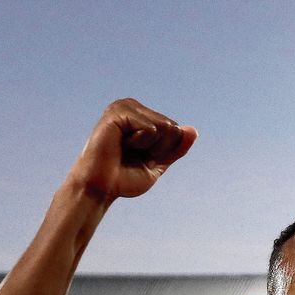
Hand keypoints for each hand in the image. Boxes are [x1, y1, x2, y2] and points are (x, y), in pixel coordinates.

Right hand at [65, 99, 196, 201]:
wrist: (100, 188)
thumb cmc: (124, 178)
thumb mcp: (158, 164)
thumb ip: (176, 148)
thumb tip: (193, 130)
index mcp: (142, 115)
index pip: (176, 130)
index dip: (164, 151)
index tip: (142, 158)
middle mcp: (133, 106)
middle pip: (173, 127)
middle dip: (159, 149)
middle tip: (134, 156)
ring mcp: (124, 107)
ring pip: (165, 126)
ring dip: (150, 147)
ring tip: (127, 150)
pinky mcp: (118, 113)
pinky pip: (151, 128)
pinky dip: (141, 143)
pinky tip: (121, 145)